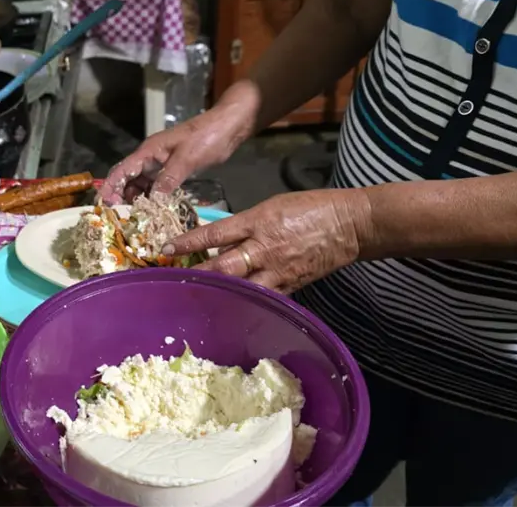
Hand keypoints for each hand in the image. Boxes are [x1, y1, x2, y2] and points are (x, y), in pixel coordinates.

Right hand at [98, 81, 260, 204]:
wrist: (229, 126)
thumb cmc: (207, 137)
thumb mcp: (187, 159)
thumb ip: (168, 179)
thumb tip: (152, 201)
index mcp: (149, 151)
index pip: (122, 170)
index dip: (111, 188)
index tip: (106, 206)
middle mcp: (151, 158)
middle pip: (128, 179)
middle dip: (122, 197)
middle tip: (121, 219)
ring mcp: (162, 164)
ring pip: (142, 184)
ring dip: (138, 200)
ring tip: (137, 219)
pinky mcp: (173, 170)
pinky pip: (157, 186)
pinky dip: (153, 198)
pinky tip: (155, 212)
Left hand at [162, 189, 373, 293]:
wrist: (349, 223)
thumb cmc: (310, 208)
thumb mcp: (270, 207)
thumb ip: (243, 226)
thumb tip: (220, 244)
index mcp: (257, 223)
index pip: (214, 234)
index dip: (188, 242)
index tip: (166, 249)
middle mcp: (264, 249)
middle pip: (223, 267)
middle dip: (197, 275)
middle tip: (172, 281)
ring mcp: (277, 271)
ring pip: (241, 288)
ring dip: (217, 294)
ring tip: (196, 300)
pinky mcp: (291, 286)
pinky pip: (263, 298)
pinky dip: (246, 303)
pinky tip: (230, 309)